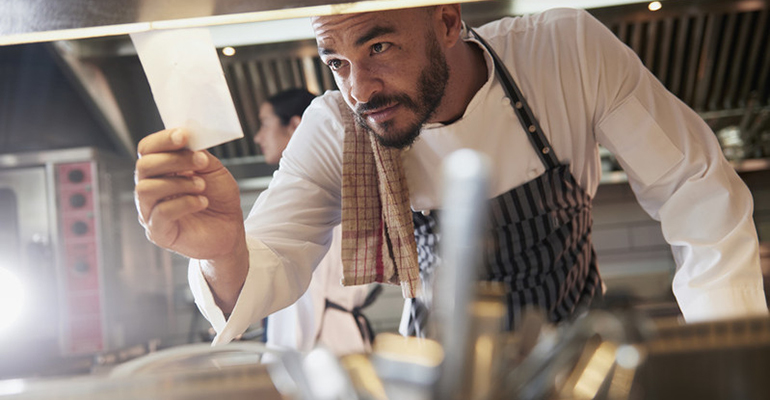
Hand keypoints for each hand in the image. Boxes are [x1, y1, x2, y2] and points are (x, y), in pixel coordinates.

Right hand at [134, 128, 244, 260]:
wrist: (230, 229)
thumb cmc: (219, 199)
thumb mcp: (213, 170)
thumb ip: (197, 154)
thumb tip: (188, 138)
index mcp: (160, 170)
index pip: (147, 149)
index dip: (162, 139)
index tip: (184, 135)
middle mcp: (150, 189)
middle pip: (144, 166)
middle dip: (174, 160)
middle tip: (201, 161)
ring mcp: (150, 212)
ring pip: (146, 189)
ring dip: (178, 183)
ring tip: (202, 186)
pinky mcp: (158, 232)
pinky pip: (160, 213)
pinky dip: (184, 203)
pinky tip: (201, 202)